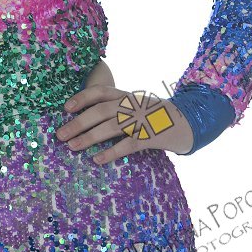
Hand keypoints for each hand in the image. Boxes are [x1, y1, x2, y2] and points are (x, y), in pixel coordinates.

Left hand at [56, 85, 193, 164]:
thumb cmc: (157, 116)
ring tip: (72, 147)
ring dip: (89, 136)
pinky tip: (97, 159)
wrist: (191, 122)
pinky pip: (129, 144)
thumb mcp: (137, 105)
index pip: (101, 91)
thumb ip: (118, 108)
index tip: (65, 108)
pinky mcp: (152, 137)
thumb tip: (86, 120)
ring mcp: (144, 120)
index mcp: (128, 95)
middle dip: (78, 122)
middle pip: (102, 110)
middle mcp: (134, 104)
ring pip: (112, 126)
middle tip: (60, 135)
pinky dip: (112, 151)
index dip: (82, 98)